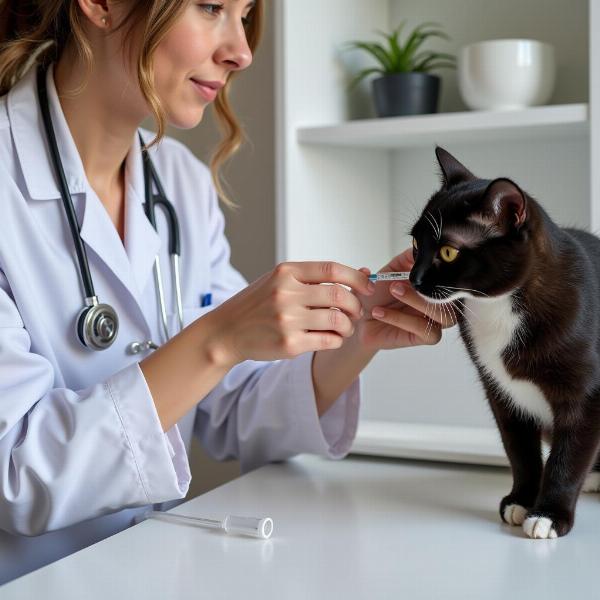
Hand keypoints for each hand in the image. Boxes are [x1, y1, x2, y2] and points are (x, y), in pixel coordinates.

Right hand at [206, 261, 374, 366]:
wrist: (226, 332)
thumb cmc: (256, 305)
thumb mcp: (279, 281)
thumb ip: (313, 278)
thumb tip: (360, 273)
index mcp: (286, 272)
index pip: (332, 270)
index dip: (356, 278)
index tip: (367, 287)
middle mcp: (286, 293)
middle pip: (339, 296)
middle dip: (355, 305)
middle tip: (355, 312)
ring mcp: (287, 319)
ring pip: (337, 320)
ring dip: (347, 326)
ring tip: (343, 328)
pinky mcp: (289, 344)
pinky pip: (328, 340)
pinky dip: (336, 340)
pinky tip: (330, 338)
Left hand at [354, 248, 455, 350]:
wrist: (359, 318)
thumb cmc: (377, 296)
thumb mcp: (390, 270)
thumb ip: (406, 259)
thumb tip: (419, 246)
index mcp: (436, 286)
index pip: (453, 277)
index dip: (444, 270)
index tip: (422, 263)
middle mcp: (440, 303)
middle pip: (453, 297)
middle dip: (427, 287)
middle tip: (397, 282)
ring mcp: (435, 320)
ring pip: (445, 315)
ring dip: (418, 301)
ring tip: (393, 291)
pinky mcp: (425, 337)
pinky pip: (425, 331)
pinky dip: (401, 320)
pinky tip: (381, 312)